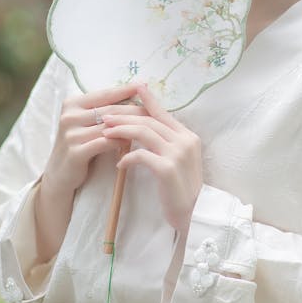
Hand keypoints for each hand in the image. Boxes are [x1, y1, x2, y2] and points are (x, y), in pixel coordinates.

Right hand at [35, 82, 142, 262]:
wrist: (60, 175)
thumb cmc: (80, 145)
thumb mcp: (87, 124)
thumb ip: (104, 111)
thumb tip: (135, 97)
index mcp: (72, 103)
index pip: (105, 94)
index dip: (125, 90)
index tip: (144, 85)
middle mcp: (69, 115)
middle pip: (110, 110)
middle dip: (134, 109)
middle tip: (154, 111)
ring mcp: (71, 133)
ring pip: (110, 127)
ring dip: (130, 127)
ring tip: (150, 128)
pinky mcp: (75, 151)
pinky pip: (105, 143)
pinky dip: (121, 142)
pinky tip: (133, 144)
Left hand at [101, 83, 202, 236]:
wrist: (195, 214)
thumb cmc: (182, 189)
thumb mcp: (178, 161)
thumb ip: (166, 144)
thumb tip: (144, 130)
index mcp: (188, 136)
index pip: (163, 113)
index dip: (148, 100)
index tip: (134, 88)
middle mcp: (185, 141)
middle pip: (149, 120)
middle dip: (125, 116)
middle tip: (105, 117)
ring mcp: (177, 154)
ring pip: (145, 133)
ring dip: (122, 131)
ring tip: (106, 133)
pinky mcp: (167, 169)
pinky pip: (142, 156)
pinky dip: (128, 157)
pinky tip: (119, 163)